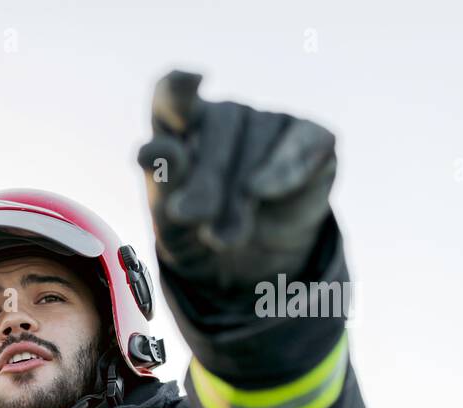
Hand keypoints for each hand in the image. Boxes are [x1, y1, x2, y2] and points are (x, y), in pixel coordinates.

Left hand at [136, 70, 336, 291]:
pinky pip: (301, 144)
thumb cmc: (196, 234)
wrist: (245, 269)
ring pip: (256, 141)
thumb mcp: (169, 218)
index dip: (179, 89)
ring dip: (239, 196)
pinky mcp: (311, 138)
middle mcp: (224, 115)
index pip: (172, 94)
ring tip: (225, 237)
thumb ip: (162, 181)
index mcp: (177, 126)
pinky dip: (283, 171)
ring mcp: (269, 121)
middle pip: (216, 125)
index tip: (188, 83)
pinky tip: (264, 193)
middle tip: (197, 223)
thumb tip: (151, 149)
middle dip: (206, 182)